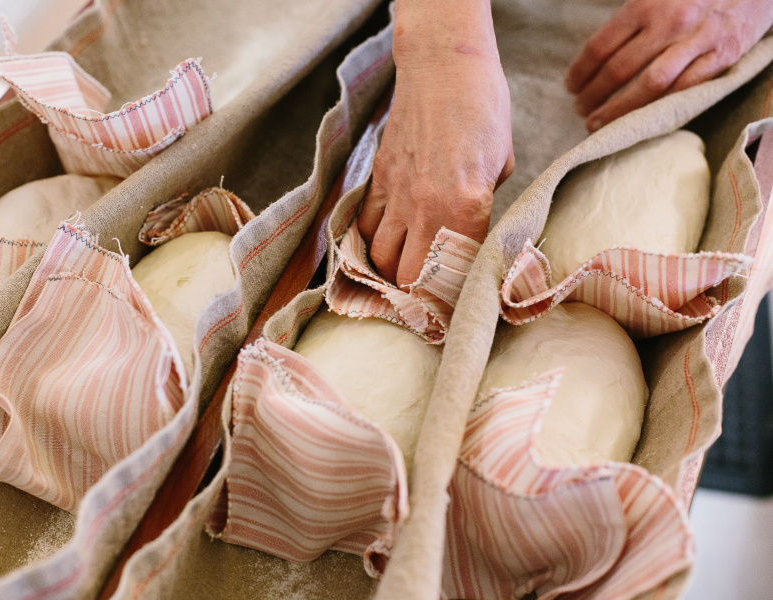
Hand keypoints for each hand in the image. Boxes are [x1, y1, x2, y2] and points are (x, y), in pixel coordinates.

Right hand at [359, 0, 513, 286]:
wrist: (442, 66)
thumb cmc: (483, 107)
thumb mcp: (502, 163)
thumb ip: (485, 206)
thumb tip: (475, 233)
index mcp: (464, 207)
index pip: (450, 274)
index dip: (448, 303)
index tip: (449, 317)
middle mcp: (424, 207)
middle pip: (405, 276)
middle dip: (414, 299)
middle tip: (423, 308)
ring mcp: (395, 193)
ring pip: (378, 256)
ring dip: (388, 276)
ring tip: (398, 286)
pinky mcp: (377, 179)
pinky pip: (364, 226)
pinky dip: (368, 246)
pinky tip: (377, 253)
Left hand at [566, 0, 772, 131]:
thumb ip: (630, 18)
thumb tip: (596, 53)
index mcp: (646, 3)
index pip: (600, 47)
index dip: (580, 72)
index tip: (571, 86)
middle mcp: (670, 22)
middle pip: (618, 70)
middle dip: (593, 96)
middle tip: (580, 109)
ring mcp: (696, 41)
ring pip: (649, 86)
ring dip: (618, 110)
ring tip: (598, 122)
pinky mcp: (721, 57)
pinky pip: (684, 91)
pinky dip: (658, 109)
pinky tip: (640, 120)